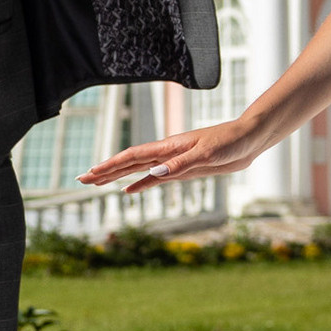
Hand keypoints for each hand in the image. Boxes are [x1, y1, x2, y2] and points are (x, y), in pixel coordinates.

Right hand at [80, 116, 272, 192]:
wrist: (249, 139)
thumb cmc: (230, 142)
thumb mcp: (207, 154)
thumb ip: (181, 164)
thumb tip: (154, 172)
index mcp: (169, 147)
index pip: (133, 157)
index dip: (111, 165)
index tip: (91, 173)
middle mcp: (167, 153)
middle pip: (129, 163)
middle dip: (105, 171)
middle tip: (81, 179)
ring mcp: (174, 161)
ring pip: (139, 170)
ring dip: (117, 176)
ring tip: (96, 182)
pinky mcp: (185, 170)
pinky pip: (156, 178)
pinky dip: (141, 184)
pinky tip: (129, 190)